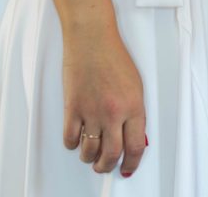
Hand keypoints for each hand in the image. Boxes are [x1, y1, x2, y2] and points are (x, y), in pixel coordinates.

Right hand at [62, 23, 146, 177]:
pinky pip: (70, 140)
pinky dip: (73, 144)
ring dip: (89, 158)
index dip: (132, 163)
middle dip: (107, 166)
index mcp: (134, 105)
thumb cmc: (114, 57)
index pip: (136, 146)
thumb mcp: (135, 85)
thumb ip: (133, 111)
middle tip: (104, 166)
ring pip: (89, 152)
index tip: (127, 169)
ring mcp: (92, 111)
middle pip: (111, 155)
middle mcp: (114, 112)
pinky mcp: (72, 108)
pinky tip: (77, 138)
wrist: (93, 39)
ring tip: (91, 154)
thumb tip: (130, 135)